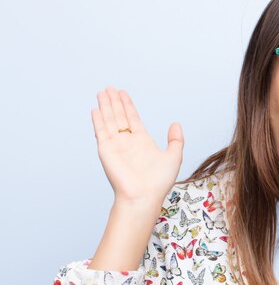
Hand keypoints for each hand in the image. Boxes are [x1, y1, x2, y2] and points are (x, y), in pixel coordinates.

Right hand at [91, 86, 184, 204]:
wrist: (143, 196)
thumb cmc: (158, 182)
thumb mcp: (174, 156)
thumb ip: (176, 140)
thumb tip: (176, 124)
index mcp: (142, 142)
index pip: (133, 118)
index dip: (128, 105)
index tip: (123, 93)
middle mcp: (128, 142)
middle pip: (119, 116)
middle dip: (115, 102)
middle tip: (110, 88)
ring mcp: (116, 145)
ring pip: (110, 120)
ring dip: (106, 106)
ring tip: (103, 92)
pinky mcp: (106, 150)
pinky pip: (101, 132)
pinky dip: (98, 120)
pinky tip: (96, 109)